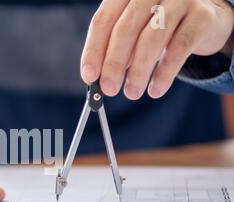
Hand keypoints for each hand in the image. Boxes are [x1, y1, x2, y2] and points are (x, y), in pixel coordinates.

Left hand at [81, 0, 233, 99]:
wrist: (204, 18)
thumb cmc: (158, 28)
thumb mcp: (133, 33)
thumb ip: (114, 50)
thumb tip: (98, 79)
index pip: (103, 20)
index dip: (94, 50)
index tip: (89, 77)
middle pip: (125, 29)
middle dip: (114, 64)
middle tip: (109, 89)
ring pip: (151, 39)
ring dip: (138, 71)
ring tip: (132, 92)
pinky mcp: (202, 16)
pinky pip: (179, 48)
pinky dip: (164, 73)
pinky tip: (155, 89)